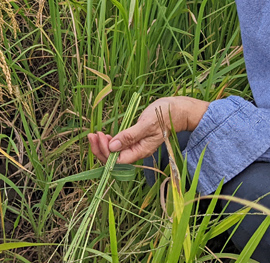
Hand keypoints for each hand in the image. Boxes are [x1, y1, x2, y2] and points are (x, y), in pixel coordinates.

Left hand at [88, 96, 209, 164]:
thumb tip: (113, 147)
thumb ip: (130, 136)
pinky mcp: (135, 139)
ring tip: (95, 134)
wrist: (177, 110)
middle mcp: (137, 151)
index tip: (98, 136)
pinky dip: (109, 141)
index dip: (105, 151)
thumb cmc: (164, 115)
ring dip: (103, 145)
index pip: (118, 160)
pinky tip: (104, 134)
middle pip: (114, 159)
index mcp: (141, 151)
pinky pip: (119, 146)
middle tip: (92, 135)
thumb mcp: (146, 124)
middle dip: (100, 149)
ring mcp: (136, 146)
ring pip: (115, 153)